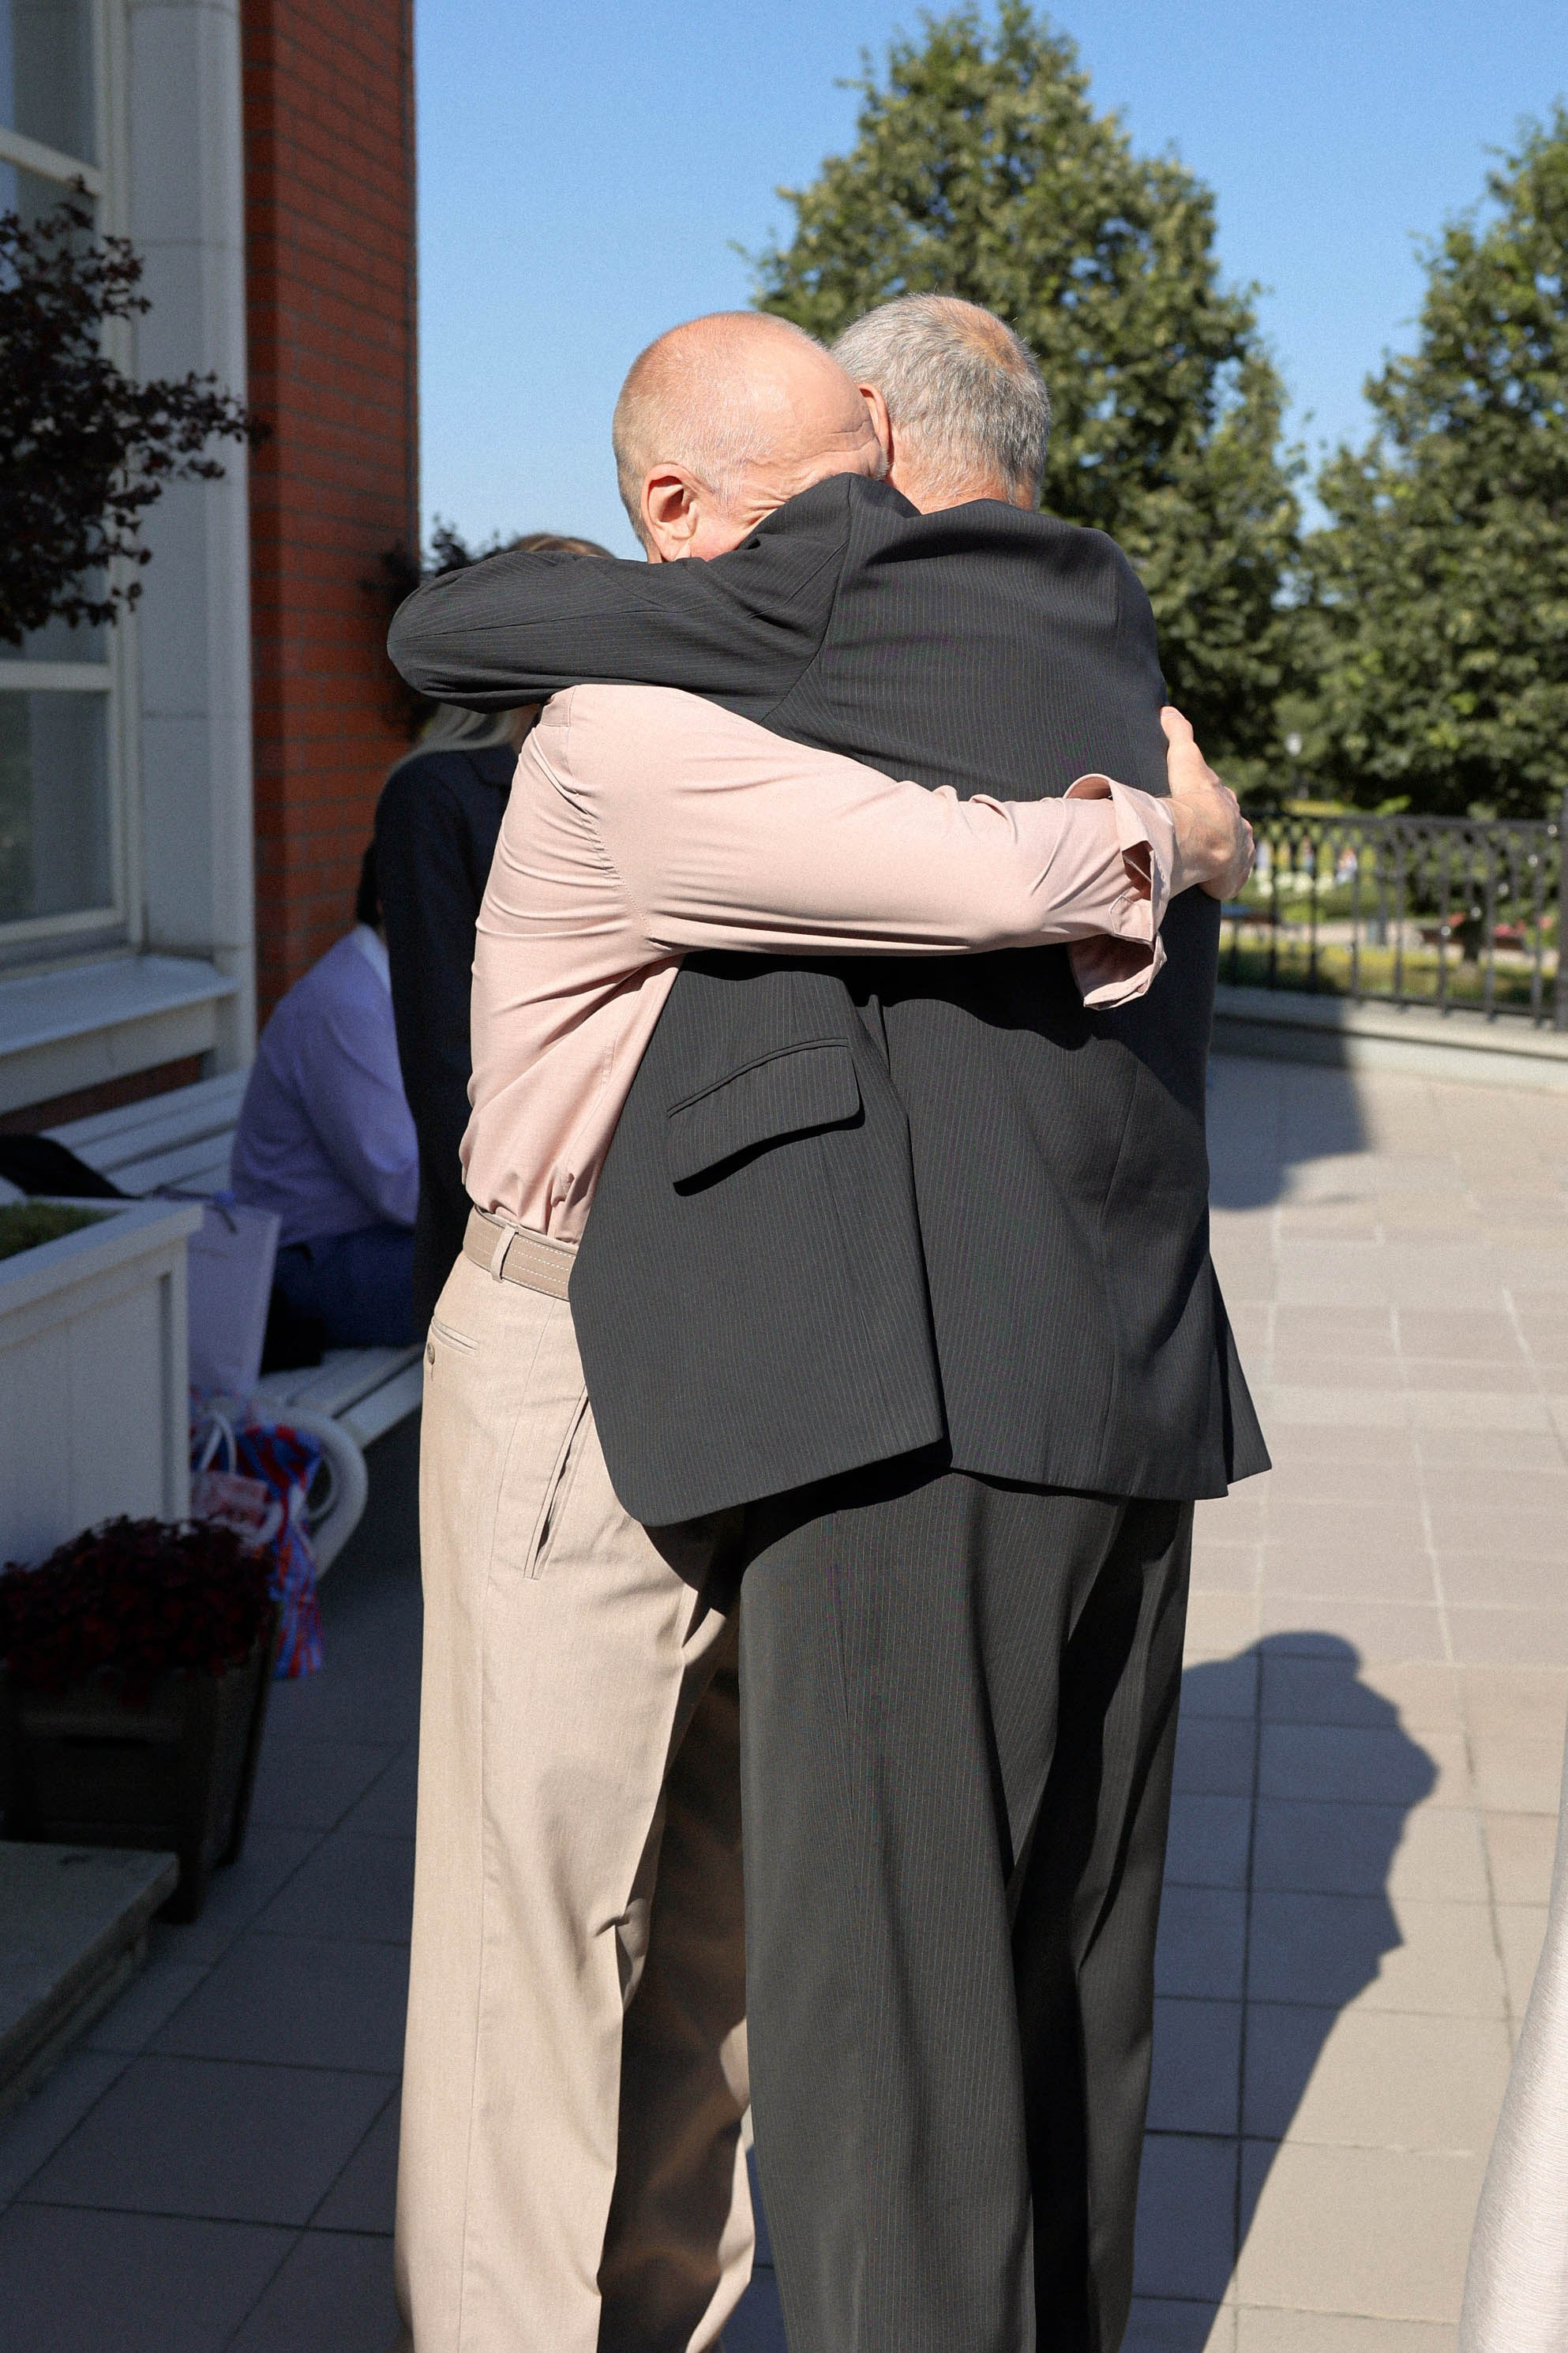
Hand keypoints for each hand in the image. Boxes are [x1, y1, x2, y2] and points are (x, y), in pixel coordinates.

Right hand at [1162, 707, 1253, 899]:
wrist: (1209, 839)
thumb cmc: (1195, 800)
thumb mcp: (1185, 761)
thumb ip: (1178, 734)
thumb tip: (1167, 710)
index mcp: (1225, 801)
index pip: (1218, 796)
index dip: (1209, 798)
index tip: (1198, 802)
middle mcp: (1237, 825)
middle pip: (1228, 824)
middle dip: (1218, 827)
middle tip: (1199, 835)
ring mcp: (1239, 852)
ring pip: (1232, 852)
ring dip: (1221, 857)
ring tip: (1203, 865)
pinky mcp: (1234, 878)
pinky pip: (1230, 880)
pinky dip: (1221, 882)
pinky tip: (1211, 885)